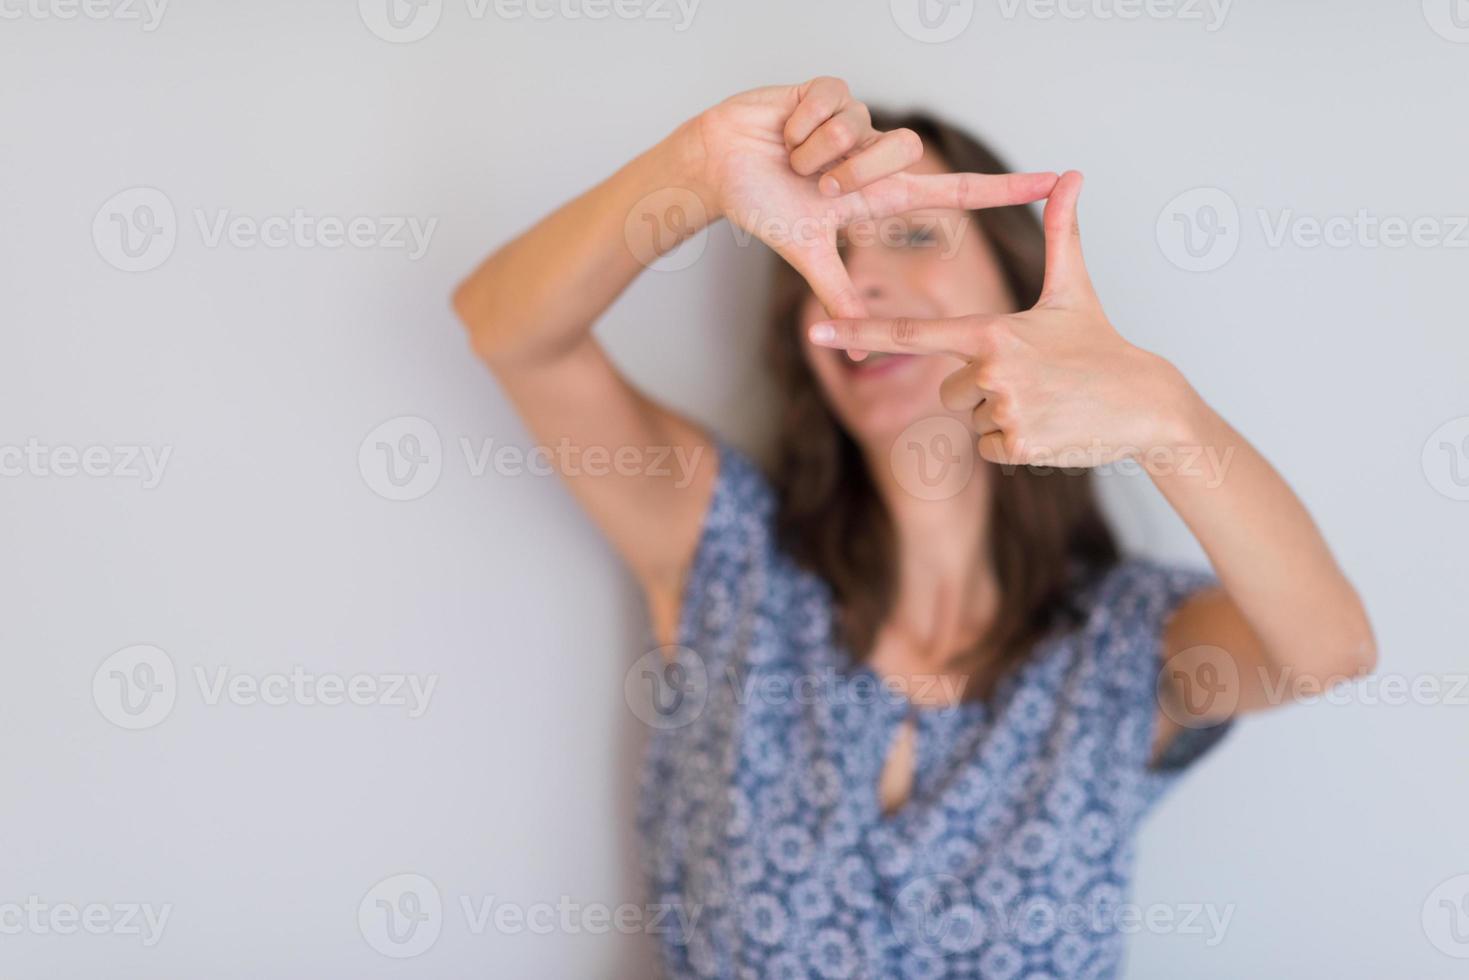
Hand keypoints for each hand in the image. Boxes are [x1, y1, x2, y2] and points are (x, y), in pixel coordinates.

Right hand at [686, 77, 1057, 318]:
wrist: (717, 169)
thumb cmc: (761, 206)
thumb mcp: (807, 254)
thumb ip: (840, 296)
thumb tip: (859, 351)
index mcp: (880, 194)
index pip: (957, 191)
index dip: (1005, 189)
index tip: (1054, 182)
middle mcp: (876, 155)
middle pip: (903, 154)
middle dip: (851, 173)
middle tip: (815, 184)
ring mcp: (857, 121)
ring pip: (866, 129)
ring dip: (820, 151)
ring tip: (794, 158)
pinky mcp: (831, 90)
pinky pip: (835, 103)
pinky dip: (802, 125)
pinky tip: (785, 131)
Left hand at [807, 172, 1200, 465]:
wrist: (1146, 404)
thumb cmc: (1101, 343)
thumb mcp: (1076, 290)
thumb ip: (1062, 234)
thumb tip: (1073, 174)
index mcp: (992, 331)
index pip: (912, 333)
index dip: (859, 331)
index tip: (813, 330)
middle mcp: (991, 371)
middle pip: (948, 388)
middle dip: (982, 388)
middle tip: (1031, 379)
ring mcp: (1004, 410)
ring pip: (970, 418)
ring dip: (1000, 415)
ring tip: (1044, 401)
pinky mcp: (1018, 446)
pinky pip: (988, 447)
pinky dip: (1013, 443)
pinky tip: (1048, 427)